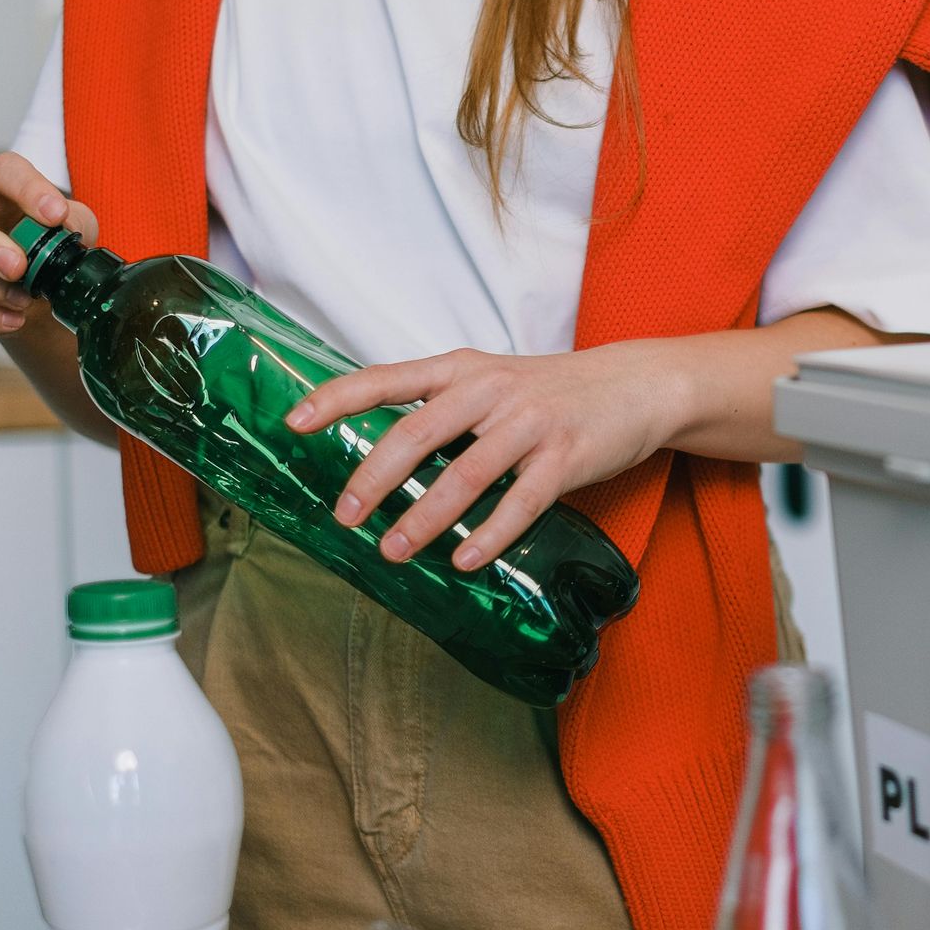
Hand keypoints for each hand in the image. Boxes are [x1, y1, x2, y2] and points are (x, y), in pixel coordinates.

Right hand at [0, 152, 96, 336]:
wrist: (41, 296)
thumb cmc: (53, 249)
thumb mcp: (76, 230)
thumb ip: (76, 224)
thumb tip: (67, 228)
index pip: (5, 171)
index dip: (28, 189)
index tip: (55, 215)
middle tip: (18, 268)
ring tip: (23, 302)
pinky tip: (11, 321)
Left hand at [286, 344, 688, 569]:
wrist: (636, 384)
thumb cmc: (552, 391)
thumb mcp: (492, 381)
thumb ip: (442, 407)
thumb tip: (381, 457)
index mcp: (463, 371)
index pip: (388, 378)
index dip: (338, 398)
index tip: (294, 423)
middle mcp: (491, 391)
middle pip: (418, 432)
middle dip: (375, 477)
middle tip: (345, 516)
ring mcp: (530, 423)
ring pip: (466, 474)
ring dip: (426, 518)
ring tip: (395, 551)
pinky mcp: (566, 456)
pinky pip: (522, 501)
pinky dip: (491, 534)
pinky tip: (466, 559)